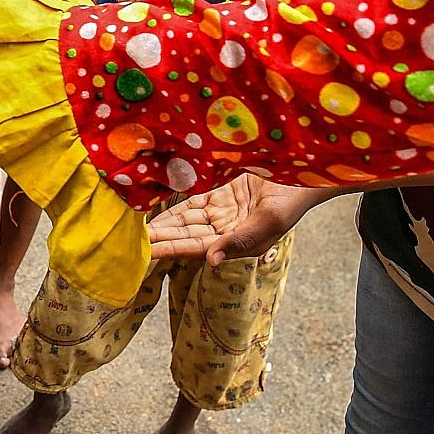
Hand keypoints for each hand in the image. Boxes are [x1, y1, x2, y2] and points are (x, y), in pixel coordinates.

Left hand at [146, 174, 330, 265]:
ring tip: (136, 223)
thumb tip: (210, 261)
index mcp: (236, 242)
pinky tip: (155, 206)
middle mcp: (225, 229)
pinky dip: (175, 203)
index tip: (144, 251)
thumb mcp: (268, 222)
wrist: (306, 172)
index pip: (194, 247)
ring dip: (163, 221)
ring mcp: (224, 210)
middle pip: (185, 233)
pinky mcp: (223, 191)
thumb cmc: (292, 201)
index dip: (169, 248)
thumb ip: (239, 242)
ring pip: (186, 217)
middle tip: (128, 237)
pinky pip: (194, 199)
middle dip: (159, 235)